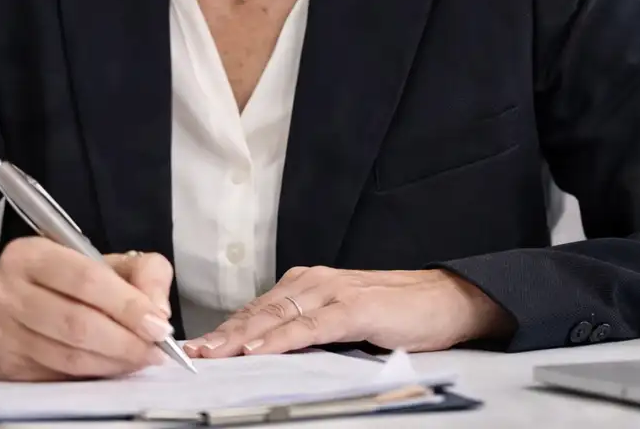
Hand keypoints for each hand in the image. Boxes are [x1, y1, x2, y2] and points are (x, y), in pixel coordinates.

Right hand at [0, 238, 175, 380]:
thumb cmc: (45, 282)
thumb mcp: (92, 260)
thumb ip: (138, 273)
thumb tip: (158, 310)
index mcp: (32, 255)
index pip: (87, 280)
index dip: (128, 305)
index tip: (158, 324)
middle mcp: (7, 291)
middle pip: (78, 323)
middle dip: (126, 341)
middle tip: (154, 349)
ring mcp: (1, 332)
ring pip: (68, 356)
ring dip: (113, 362)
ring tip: (139, 359)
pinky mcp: (3, 366)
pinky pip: (57, 375)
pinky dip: (92, 374)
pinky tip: (109, 368)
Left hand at [183, 267, 514, 358]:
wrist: (447, 301)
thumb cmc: (399, 314)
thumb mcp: (345, 324)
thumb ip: (311, 334)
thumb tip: (272, 357)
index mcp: (310, 285)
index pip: (259, 310)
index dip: (227, 330)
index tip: (197, 349)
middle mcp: (315, 282)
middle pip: (259, 311)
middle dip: (223, 334)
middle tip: (192, 354)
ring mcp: (334, 292)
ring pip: (277, 316)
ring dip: (242, 337)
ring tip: (213, 355)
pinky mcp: (354, 308)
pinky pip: (309, 326)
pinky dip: (281, 338)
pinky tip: (260, 349)